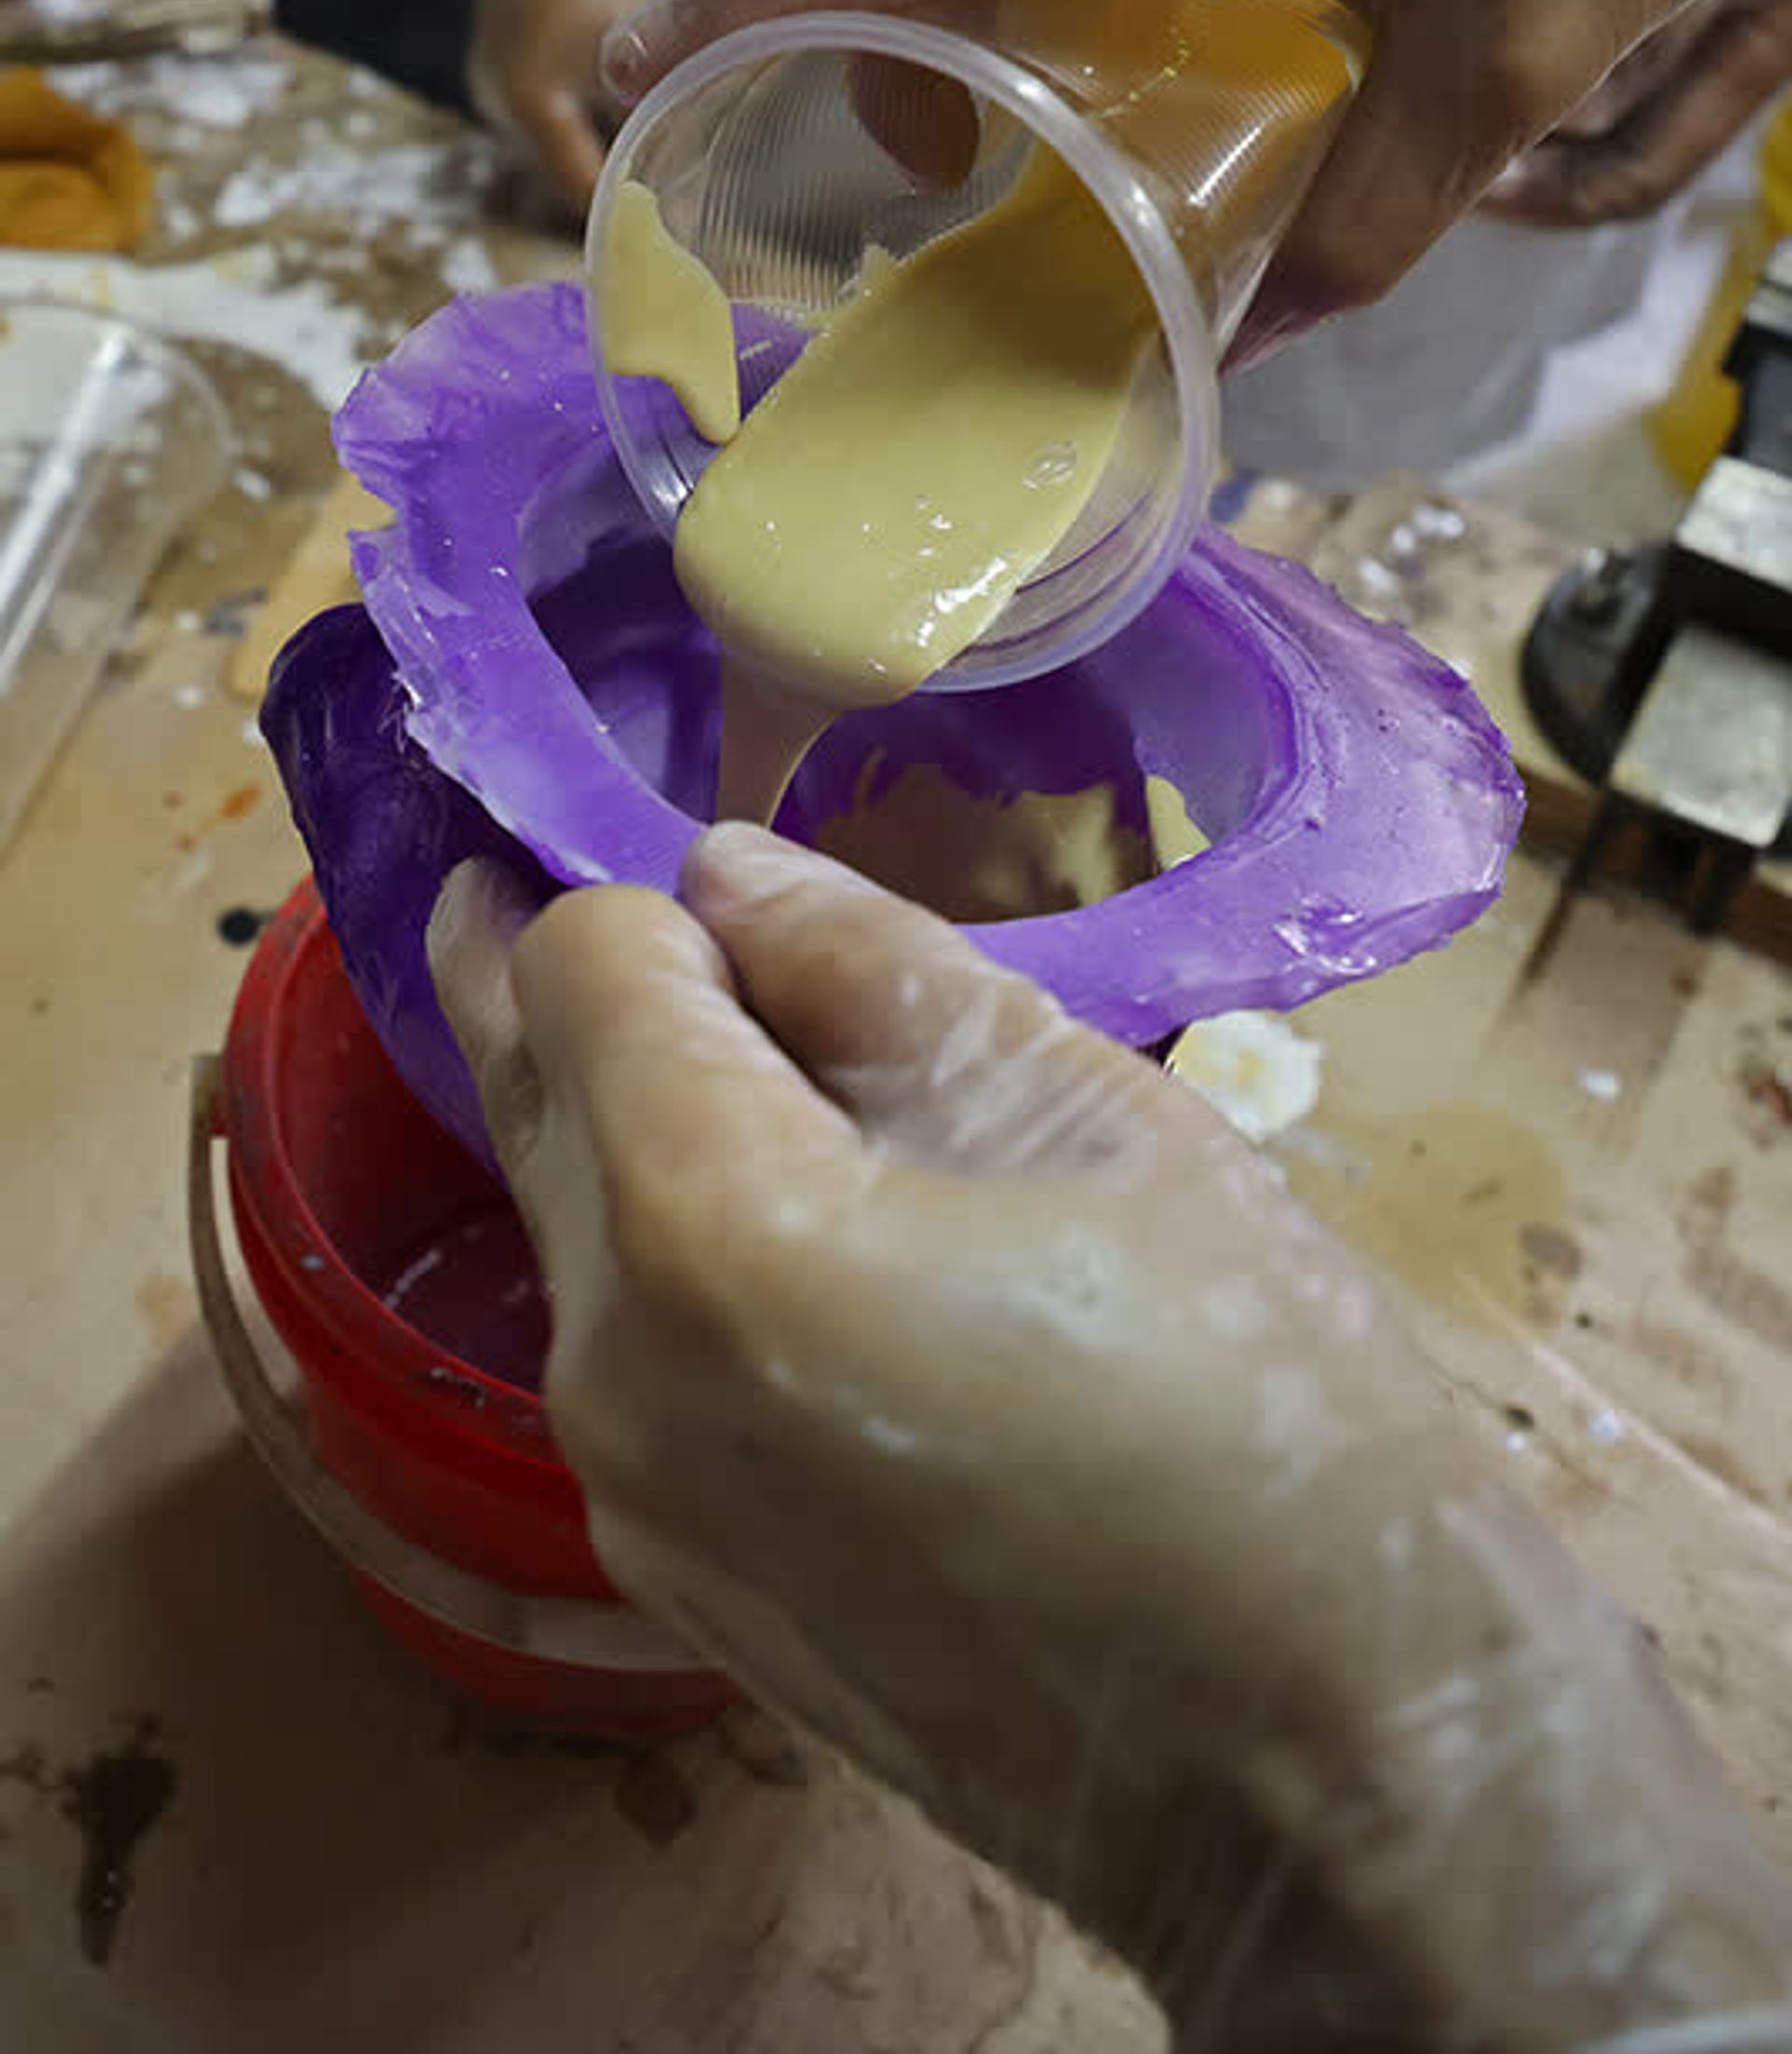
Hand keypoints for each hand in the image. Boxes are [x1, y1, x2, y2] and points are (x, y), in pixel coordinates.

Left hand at [429, 825, 1791, 2045]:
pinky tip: (807, 1247)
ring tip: (759, 1066)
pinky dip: (678, 1263)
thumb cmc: (1258, 1403)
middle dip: (580, 986)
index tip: (711, 856)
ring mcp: (627, 1494)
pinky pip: (632, 1358)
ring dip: (638, 1128)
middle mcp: (612, 1364)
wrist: (1326, 1770)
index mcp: (714, 1224)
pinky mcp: (671, 1580)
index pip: (587, 969)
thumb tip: (729, 871)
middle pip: (539, 1100)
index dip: (651, 890)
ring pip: (580, 1234)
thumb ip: (874, 966)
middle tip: (601, 886)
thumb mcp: (1092, 1115)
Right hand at [468, 0, 674, 215]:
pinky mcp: (500, 71)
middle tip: (682, 219)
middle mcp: (498, 105)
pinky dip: (586, 135)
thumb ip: (656, 99)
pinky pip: (549, 124)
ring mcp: (491, 88)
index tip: (676, 246)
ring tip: (665, 181)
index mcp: (529, 100)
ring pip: (558, 152)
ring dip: (603, 164)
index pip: (583, 192)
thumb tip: (691, 166)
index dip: (629, 220)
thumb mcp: (637, 31)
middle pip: (566, 178)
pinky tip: (632, 135)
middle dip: (620, 196)